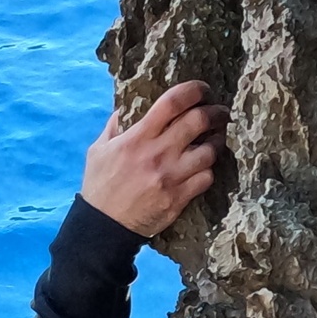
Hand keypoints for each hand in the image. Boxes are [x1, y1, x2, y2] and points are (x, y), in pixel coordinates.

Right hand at [80, 80, 229, 236]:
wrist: (103, 227)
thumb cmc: (99, 186)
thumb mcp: (98, 151)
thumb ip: (114, 127)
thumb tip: (125, 107)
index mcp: (137, 138)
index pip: (172, 102)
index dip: (193, 90)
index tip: (201, 90)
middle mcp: (157, 154)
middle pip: (199, 121)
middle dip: (215, 112)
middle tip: (218, 113)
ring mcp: (170, 177)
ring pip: (210, 151)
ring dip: (216, 143)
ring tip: (214, 141)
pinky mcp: (178, 198)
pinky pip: (206, 178)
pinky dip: (208, 171)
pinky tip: (203, 168)